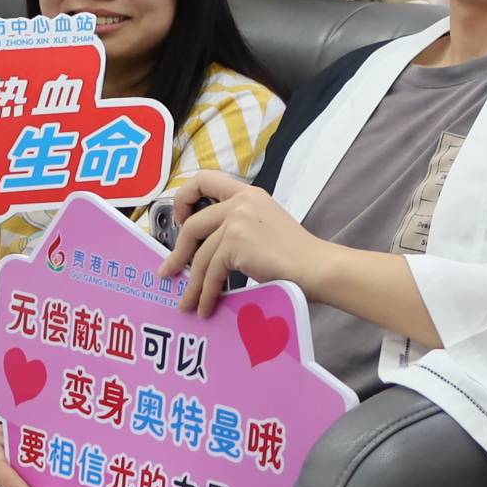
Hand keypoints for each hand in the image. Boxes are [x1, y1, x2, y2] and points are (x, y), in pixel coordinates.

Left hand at [161, 172, 324, 318]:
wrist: (317, 267)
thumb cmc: (297, 254)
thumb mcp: (265, 226)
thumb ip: (238, 226)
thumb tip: (207, 250)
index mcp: (248, 192)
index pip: (204, 180)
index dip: (184, 198)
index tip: (181, 219)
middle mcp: (240, 201)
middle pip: (193, 225)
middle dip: (178, 253)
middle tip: (169, 272)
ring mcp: (236, 220)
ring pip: (200, 255)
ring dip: (191, 284)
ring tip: (187, 303)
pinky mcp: (235, 243)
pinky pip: (210, 272)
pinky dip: (206, 293)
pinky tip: (206, 307)